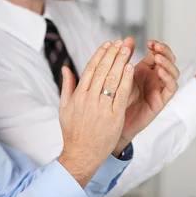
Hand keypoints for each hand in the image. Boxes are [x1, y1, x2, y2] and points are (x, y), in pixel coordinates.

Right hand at [57, 39, 134, 187]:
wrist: (81, 154)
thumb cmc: (72, 132)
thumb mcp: (64, 107)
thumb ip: (67, 86)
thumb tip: (66, 68)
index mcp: (78, 95)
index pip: (90, 69)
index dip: (100, 54)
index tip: (107, 43)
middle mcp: (89, 99)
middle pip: (103, 71)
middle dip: (112, 54)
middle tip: (120, 42)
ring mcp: (102, 108)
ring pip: (112, 80)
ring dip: (120, 62)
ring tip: (127, 50)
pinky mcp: (114, 117)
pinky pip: (121, 95)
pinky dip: (126, 81)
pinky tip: (131, 69)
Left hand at [116, 39, 179, 149]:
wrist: (113, 122)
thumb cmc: (115, 98)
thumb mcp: (119, 74)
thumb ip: (124, 58)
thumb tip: (128, 38)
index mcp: (146, 69)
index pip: (158, 52)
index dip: (157, 46)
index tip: (149, 42)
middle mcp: (155, 78)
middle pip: (169, 60)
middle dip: (164, 51)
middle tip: (156, 47)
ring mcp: (159, 89)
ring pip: (173, 73)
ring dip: (168, 63)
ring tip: (158, 58)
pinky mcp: (161, 101)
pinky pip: (171, 88)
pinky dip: (169, 78)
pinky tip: (161, 72)